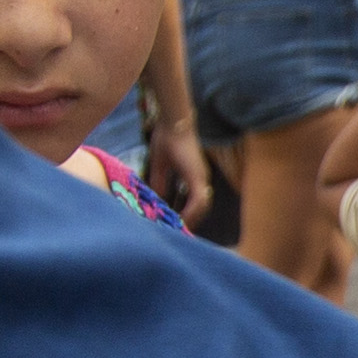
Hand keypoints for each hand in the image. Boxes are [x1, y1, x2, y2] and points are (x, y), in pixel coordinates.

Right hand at [154, 107, 214, 222]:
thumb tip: (156, 200)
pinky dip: (190, 212)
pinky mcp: (197, 176)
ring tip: (178, 232)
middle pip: (200, 209)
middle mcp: (201, 179)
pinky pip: (197, 201)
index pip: (194, 203)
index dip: (187, 215)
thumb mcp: (159, 166)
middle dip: (189, 222)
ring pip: (201, 208)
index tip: (176, 226)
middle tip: (178, 235)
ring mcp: (201, 177)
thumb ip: (159, 184)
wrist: (172, 123)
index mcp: (193, 177)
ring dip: (190, 220)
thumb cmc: (166, 139)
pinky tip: (180, 220)